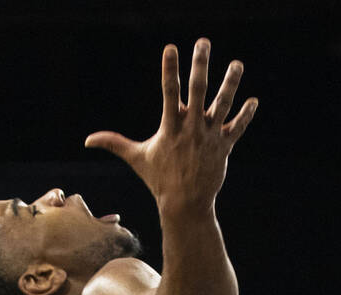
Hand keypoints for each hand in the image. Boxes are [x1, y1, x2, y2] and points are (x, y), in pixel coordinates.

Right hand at [84, 38, 256, 213]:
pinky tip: (253, 100)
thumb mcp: (136, 158)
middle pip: (197, 91)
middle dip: (200, 65)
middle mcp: (191, 129)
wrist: (184, 204)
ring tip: (237, 64)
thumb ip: (114, 143)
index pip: (169, 92)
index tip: (171, 48)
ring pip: (222, 105)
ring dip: (230, 83)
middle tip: (203, 43)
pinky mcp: (224, 147)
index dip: (169, 69)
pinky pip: (237, 128)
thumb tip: (88, 140)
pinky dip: (246, 115)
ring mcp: (209, 137)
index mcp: (170, 128)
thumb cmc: (159, 180)